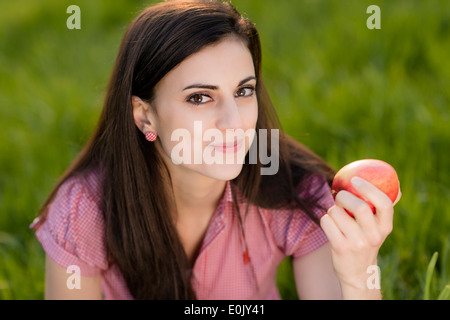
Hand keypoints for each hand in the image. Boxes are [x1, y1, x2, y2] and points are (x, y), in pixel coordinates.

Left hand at [320, 176, 400, 296]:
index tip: (355, 180)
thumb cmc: (366, 243)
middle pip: (359, 206)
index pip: (384, 204)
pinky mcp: (340, 248)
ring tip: (336, 216)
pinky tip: (330, 225)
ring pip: (337, 212)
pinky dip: (325, 219)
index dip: (369, 189)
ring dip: (332, 209)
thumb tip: (396, 188)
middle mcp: (373, 236)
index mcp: (385, 228)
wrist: (357, 273)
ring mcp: (357, 243)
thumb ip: (382, 210)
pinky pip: (326, 222)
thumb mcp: (378, 230)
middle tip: (340, 196)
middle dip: (344, 196)